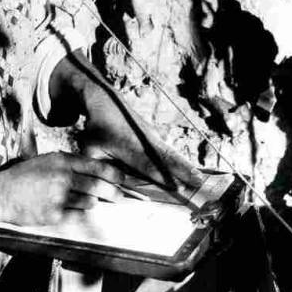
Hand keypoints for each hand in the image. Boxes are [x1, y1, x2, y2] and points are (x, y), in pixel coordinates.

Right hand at [0, 152, 123, 225]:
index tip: (122, 179)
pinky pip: (76, 215)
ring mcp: (58, 197)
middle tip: (120, 197)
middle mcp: (62, 177)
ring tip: (90, 201)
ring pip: (89, 202)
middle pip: (97, 186)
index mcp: (62, 161)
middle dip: (112, 192)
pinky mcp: (54, 215)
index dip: (113, 174)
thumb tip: (94, 172)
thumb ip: (69, 164)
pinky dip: (79, 213)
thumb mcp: (46, 161)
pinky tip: (74, 210)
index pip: (96, 167)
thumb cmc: (23, 176)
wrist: (1, 194)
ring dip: (93, 202)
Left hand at [82, 96, 203, 193]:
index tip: (178, 187)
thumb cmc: (96, 129)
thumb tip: (108, 188)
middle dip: (183, 171)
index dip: (164, 177)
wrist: (105, 102)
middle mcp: (145, 141)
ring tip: (200, 178)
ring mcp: (151, 137)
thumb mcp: (91, 151)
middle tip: (199, 182)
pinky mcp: (154, 136)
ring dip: (185, 167)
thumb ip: (100, 170)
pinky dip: (179, 161)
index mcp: (129, 146)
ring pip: (171, 154)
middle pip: (167, 159)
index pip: (149, 166)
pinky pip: (168, 151)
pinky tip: (190, 171)